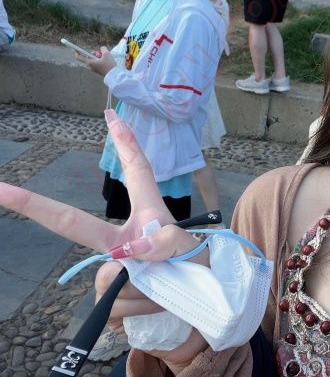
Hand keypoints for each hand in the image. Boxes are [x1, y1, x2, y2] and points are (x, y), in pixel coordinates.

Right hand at [0, 112, 209, 370]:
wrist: (202, 308)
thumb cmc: (198, 270)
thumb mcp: (192, 252)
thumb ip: (168, 244)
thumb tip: (133, 247)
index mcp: (147, 216)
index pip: (137, 173)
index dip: (125, 144)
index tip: (111, 114)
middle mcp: (121, 240)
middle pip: (73, 223)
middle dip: (33, 206)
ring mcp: (111, 269)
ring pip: (109, 280)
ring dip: (143, 292)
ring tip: (166, 291)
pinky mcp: (108, 299)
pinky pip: (114, 306)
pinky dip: (138, 310)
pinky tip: (154, 306)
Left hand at [75, 46, 116, 75]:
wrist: (114, 75)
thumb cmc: (109, 64)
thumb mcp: (107, 54)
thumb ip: (103, 49)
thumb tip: (102, 48)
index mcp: (89, 62)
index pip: (79, 57)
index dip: (76, 52)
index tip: (74, 48)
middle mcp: (90, 66)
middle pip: (87, 58)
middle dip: (91, 54)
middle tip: (98, 53)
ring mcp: (93, 69)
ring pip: (92, 61)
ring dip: (96, 57)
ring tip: (103, 57)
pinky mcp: (97, 71)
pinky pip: (95, 64)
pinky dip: (98, 61)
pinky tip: (105, 61)